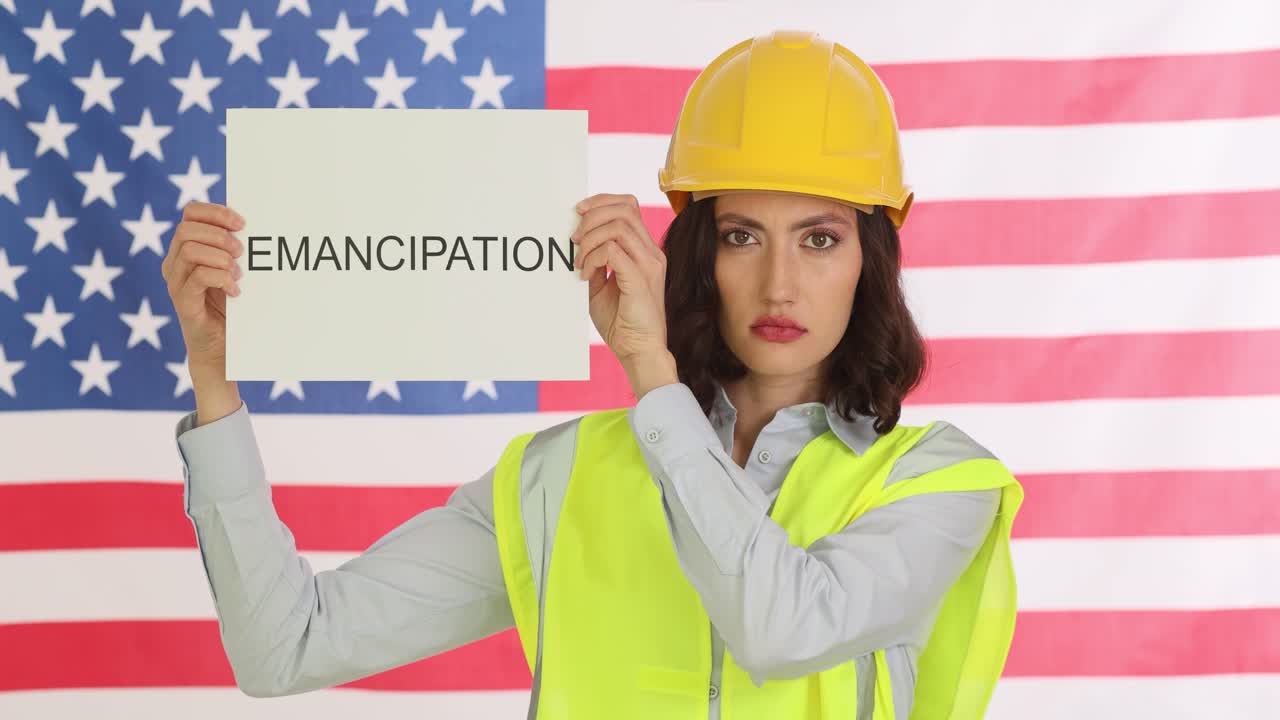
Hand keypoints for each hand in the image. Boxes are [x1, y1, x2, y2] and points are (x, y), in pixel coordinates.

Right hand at [161, 201, 245, 374]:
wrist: (221, 348)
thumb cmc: (230, 306)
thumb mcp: (232, 270)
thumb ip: (233, 248)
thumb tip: (249, 225)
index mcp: (185, 249)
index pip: (190, 213)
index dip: (216, 212)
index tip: (242, 223)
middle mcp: (174, 263)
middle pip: (186, 229)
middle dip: (219, 236)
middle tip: (241, 253)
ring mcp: (176, 283)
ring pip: (190, 250)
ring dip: (221, 258)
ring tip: (238, 274)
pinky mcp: (183, 302)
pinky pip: (198, 277)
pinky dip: (222, 279)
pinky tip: (236, 291)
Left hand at [573, 193, 669, 364]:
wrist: (639, 350)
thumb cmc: (622, 322)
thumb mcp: (602, 285)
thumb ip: (596, 261)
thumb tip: (578, 242)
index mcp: (644, 250)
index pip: (628, 206)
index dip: (601, 201)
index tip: (578, 213)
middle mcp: (651, 252)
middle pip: (624, 207)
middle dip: (592, 215)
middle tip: (574, 239)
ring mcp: (649, 263)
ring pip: (618, 225)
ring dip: (590, 238)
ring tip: (579, 260)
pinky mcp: (641, 277)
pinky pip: (612, 250)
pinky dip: (593, 257)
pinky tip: (586, 274)